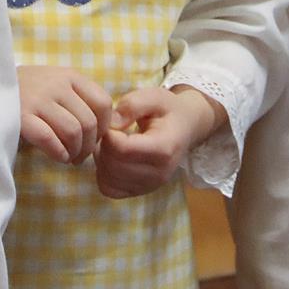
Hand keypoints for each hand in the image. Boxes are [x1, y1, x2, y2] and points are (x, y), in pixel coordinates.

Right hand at [16, 65, 111, 164]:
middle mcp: (57, 84)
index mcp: (71, 76)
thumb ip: (79, 99)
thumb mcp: (57, 84)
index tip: (96, 139)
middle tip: (80, 156)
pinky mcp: (21, 116)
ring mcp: (38, 99)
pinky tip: (58, 157)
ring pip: (73, 132)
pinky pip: (50, 139)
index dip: (105, 127)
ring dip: (75, 152)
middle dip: (90, 146)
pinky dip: (59, 153)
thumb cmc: (29, 91)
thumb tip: (107, 129)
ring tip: (69, 157)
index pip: (104, 103)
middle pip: (90, 122)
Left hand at [94, 85, 227, 198]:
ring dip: (102, 160)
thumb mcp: (154, 96)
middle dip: (103, 146)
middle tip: (109, 131)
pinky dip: (103, 174)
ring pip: (108, 180)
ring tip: (112, 143)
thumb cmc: (168, 110)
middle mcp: (159, 173)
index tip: (111, 122)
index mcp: (164, 148)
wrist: (186, 127)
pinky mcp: (140, 192)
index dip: (108, 134)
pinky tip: (113, 157)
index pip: (122, 149)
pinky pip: (109, 189)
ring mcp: (150, 186)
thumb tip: (111, 123)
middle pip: (113, 166)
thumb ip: (132, 104)